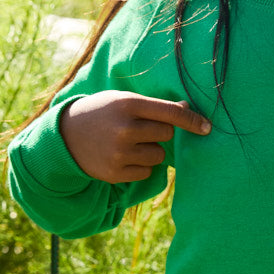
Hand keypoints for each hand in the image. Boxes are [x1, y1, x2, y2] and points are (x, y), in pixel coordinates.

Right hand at [59, 90, 210, 182]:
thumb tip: (188, 110)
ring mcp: (119, 153)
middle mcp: (124, 129)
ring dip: (151, 150)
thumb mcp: (124, 100)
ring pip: (159, 156)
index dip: (192, 120)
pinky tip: (123, 157)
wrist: (66, 135)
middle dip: (160, 132)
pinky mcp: (115, 173)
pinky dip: (141, 166)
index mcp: (128, 104)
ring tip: (129, 143)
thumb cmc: (103, 112)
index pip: (170, 113)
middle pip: (167, 135)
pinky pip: (147, 172)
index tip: (208, 127)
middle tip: (140, 129)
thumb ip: (155, 106)